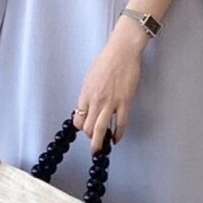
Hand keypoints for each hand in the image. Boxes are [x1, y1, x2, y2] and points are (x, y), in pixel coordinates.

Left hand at [75, 21, 146, 150]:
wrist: (122, 52)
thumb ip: (88, 94)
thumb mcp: (90, 78)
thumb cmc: (106, 61)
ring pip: (100, 129)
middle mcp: (95, 100)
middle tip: (94, 142)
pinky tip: (116, 138)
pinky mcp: (124, 102)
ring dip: (99, 143)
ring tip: (100, 149)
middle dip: (90, 137)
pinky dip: (118, 134)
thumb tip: (87, 107)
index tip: (84, 129)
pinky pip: (120, 124)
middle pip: (87, 127)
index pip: (77, 119)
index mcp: (85, 94)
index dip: (80, 127)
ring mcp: (110, 103)